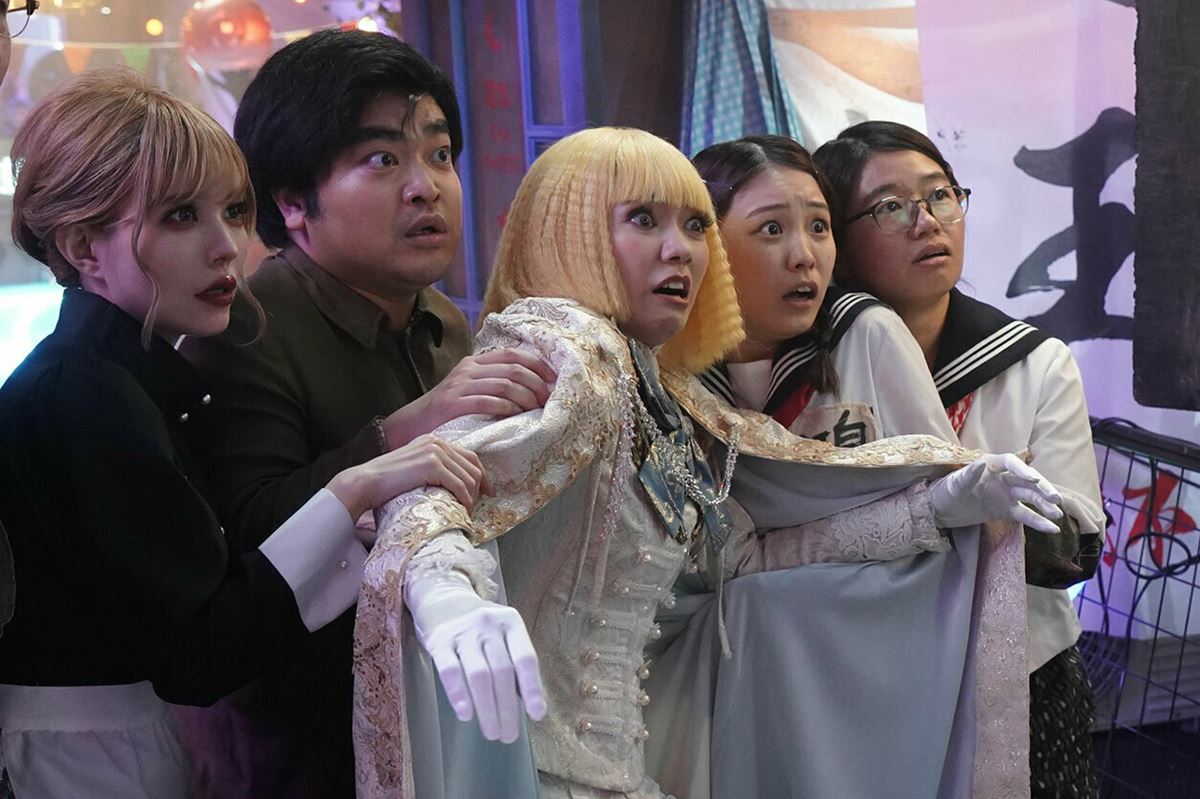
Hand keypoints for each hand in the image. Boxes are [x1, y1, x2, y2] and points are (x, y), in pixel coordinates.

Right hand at [328, 435, 492, 526]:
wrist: (365, 483)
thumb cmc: (386, 482)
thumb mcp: (414, 467)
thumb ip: (432, 468)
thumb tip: (453, 485)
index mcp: (433, 440)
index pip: (469, 456)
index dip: (482, 475)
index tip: (486, 492)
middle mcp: (437, 442)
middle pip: (473, 466)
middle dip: (479, 489)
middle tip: (476, 507)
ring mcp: (435, 452)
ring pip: (469, 477)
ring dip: (472, 498)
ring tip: (466, 512)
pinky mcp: (432, 465)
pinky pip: (460, 485)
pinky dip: (465, 500)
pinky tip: (461, 510)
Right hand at [383, 349, 555, 446]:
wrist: (410, 425)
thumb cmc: (446, 412)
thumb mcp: (469, 389)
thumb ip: (493, 383)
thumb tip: (530, 388)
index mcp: (474, 362)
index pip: (513, 355)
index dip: (537, 365)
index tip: (554, 380)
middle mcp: (468, 369)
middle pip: (514, 369)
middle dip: (536, 384)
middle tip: (548, 400)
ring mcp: (460, 385)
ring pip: (505, 384)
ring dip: (526, 397)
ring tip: (535, 409)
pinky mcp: (453, 403)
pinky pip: (488, 401)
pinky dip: (507, 408)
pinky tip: (516, 416)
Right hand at [406, 569, 546, 742]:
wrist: (442, 599)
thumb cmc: (480, 627)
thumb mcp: (503, 634)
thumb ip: (514, 662)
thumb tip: (529, 704)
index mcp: (510, 623)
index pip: (525, 658)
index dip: (532, 688)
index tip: (537, 715)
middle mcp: (488, 624)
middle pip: (502, 672)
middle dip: (507, 708)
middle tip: (508, 736)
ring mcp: (463, 632)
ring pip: (479, 675)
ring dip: (487, 708)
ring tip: (492, 732)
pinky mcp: (439, 641)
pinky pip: (449, 671)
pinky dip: (458, 694)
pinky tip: (466, 714)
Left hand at [930, 453, 1063, 532]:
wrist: (941, 510)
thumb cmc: (946, 490)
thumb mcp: (954, 483)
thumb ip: (968, 474)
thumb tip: (981, 464)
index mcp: (991, 465)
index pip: (1011, 463)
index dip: (1023, 470)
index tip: (1034, 479)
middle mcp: (1003, 478)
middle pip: (1027, 480)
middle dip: (1042, 488)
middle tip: (1055, 498)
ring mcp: (1006, 495)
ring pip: (1030, 497)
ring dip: (1044, 504)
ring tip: (1057, 513)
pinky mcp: (1006, 511)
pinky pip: (1025, 515)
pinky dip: (1038, 521)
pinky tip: (1052, 528)